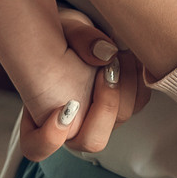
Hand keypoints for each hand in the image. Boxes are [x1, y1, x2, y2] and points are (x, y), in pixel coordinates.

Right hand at [14, 8, 152, 160]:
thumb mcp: (63, 30)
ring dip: (125, 87)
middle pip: (91, 141)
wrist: (80, 32)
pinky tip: (130, 55)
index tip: (63, 106)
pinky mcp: (124, 105)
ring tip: (118, 54)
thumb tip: (106, 53)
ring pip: (121, 120)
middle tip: (106, 69)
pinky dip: (139, 79)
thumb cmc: (62, 36)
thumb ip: (79, 38)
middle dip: (106, 105)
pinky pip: (138, 102)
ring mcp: (101, 119)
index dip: (48, 139)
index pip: (37, 147)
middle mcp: (74, 125)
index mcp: (44, 114)